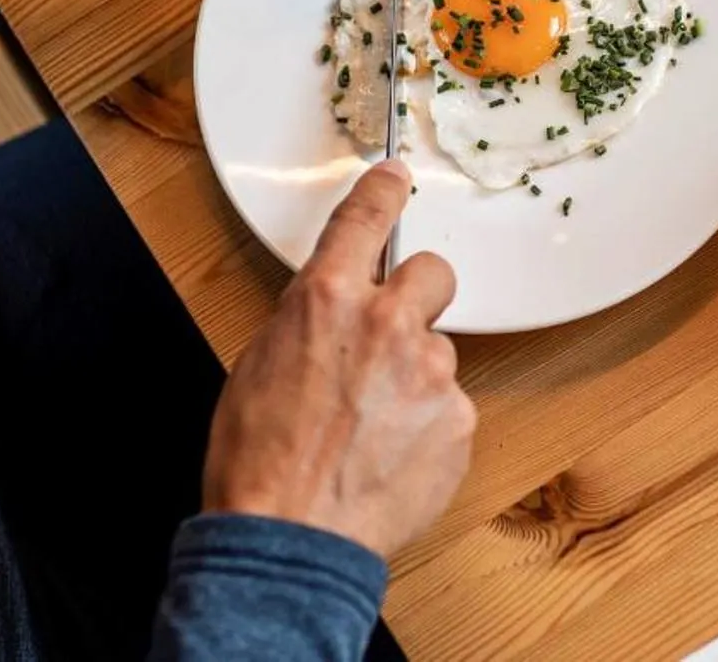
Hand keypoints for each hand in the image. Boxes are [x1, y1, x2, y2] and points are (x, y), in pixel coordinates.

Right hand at [202, 161, 475, 557]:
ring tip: (373, 428)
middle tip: (390, 339)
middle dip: (417, 297)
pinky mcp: (459, 421)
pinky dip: (428, 427)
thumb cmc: (258, 461)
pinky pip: (450, 407)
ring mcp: (431, 373)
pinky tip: (391, 458)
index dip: (385, 192)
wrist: (289, 538)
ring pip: (438, 351)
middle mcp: (387, 323)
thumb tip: (330, 318)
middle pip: (433, 273)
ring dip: (415, 377)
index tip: (396, 178)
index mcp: (327, 299)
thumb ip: (310, 324)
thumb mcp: (259, 366)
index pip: (367, 217)